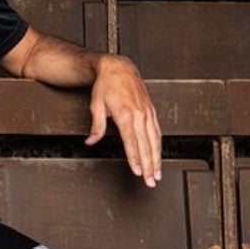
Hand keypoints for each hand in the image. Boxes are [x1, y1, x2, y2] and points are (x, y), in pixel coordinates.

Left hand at [86, 55, 161, 187]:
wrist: (119, 67)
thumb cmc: (106, 85)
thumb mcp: (96, 105)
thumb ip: (96, 126)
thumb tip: (90, 141)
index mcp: (125, 115)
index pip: (131, 143)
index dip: (134, 159)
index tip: (137, 172)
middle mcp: (139, 114)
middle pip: (146, 145)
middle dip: (149, 165)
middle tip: (151, 181)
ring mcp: (147, 112)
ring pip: (155, 140)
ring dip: (157, 158)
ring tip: (157, 173)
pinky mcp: (151, 110)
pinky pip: (157, 131)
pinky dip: (159, 145)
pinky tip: (158, 155)